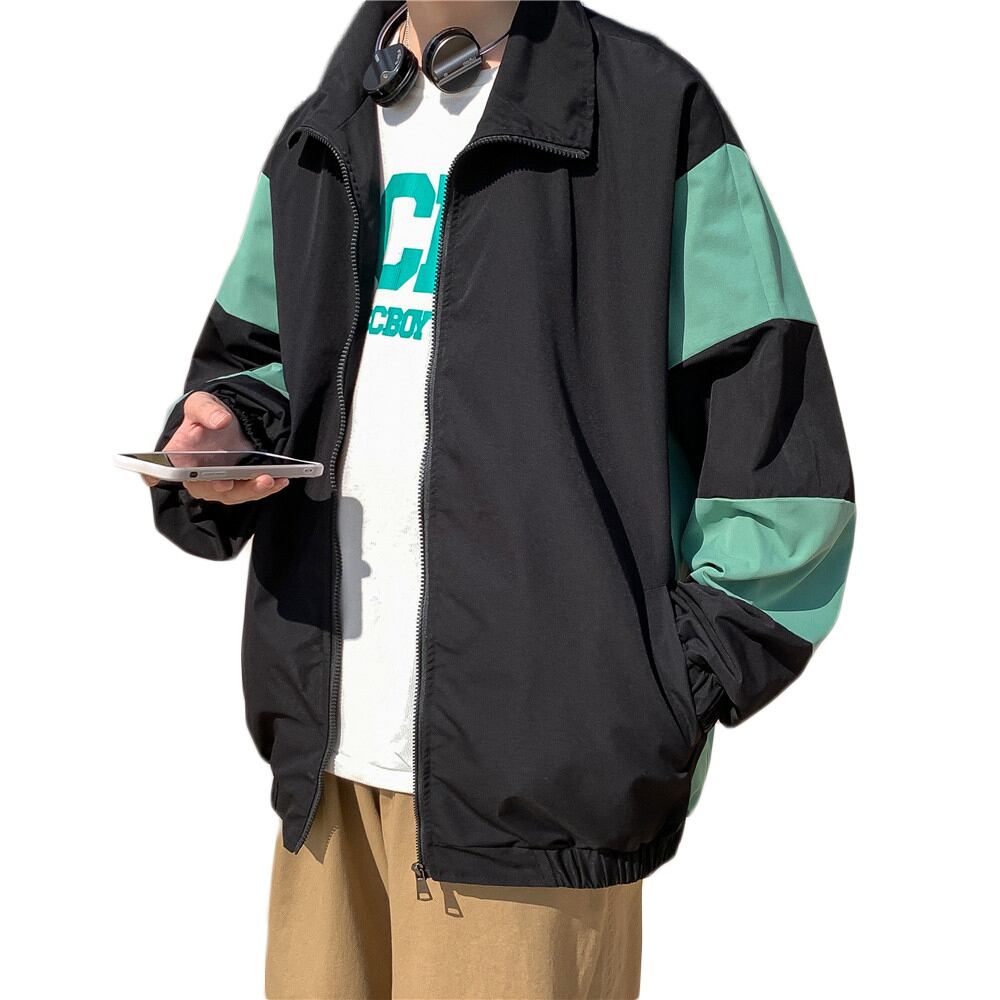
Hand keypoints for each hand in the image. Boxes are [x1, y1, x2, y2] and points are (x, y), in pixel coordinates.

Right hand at [142, 391, 289, 502]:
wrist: (226, 421)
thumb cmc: (206, 415)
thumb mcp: (202, 403)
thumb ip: (207, 409)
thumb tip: (219, 420)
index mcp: (176, 455)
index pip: (155, 470)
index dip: (155, 475)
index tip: (162, 476)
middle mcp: (194, 475)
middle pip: (203, 488)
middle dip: (222, 487)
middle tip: (232, 482)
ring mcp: (216, 483)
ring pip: (231, 495)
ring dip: (251, 490)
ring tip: (270, 479)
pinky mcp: (236, 485)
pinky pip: (249, 492)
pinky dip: (266, 488)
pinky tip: (280, 480)